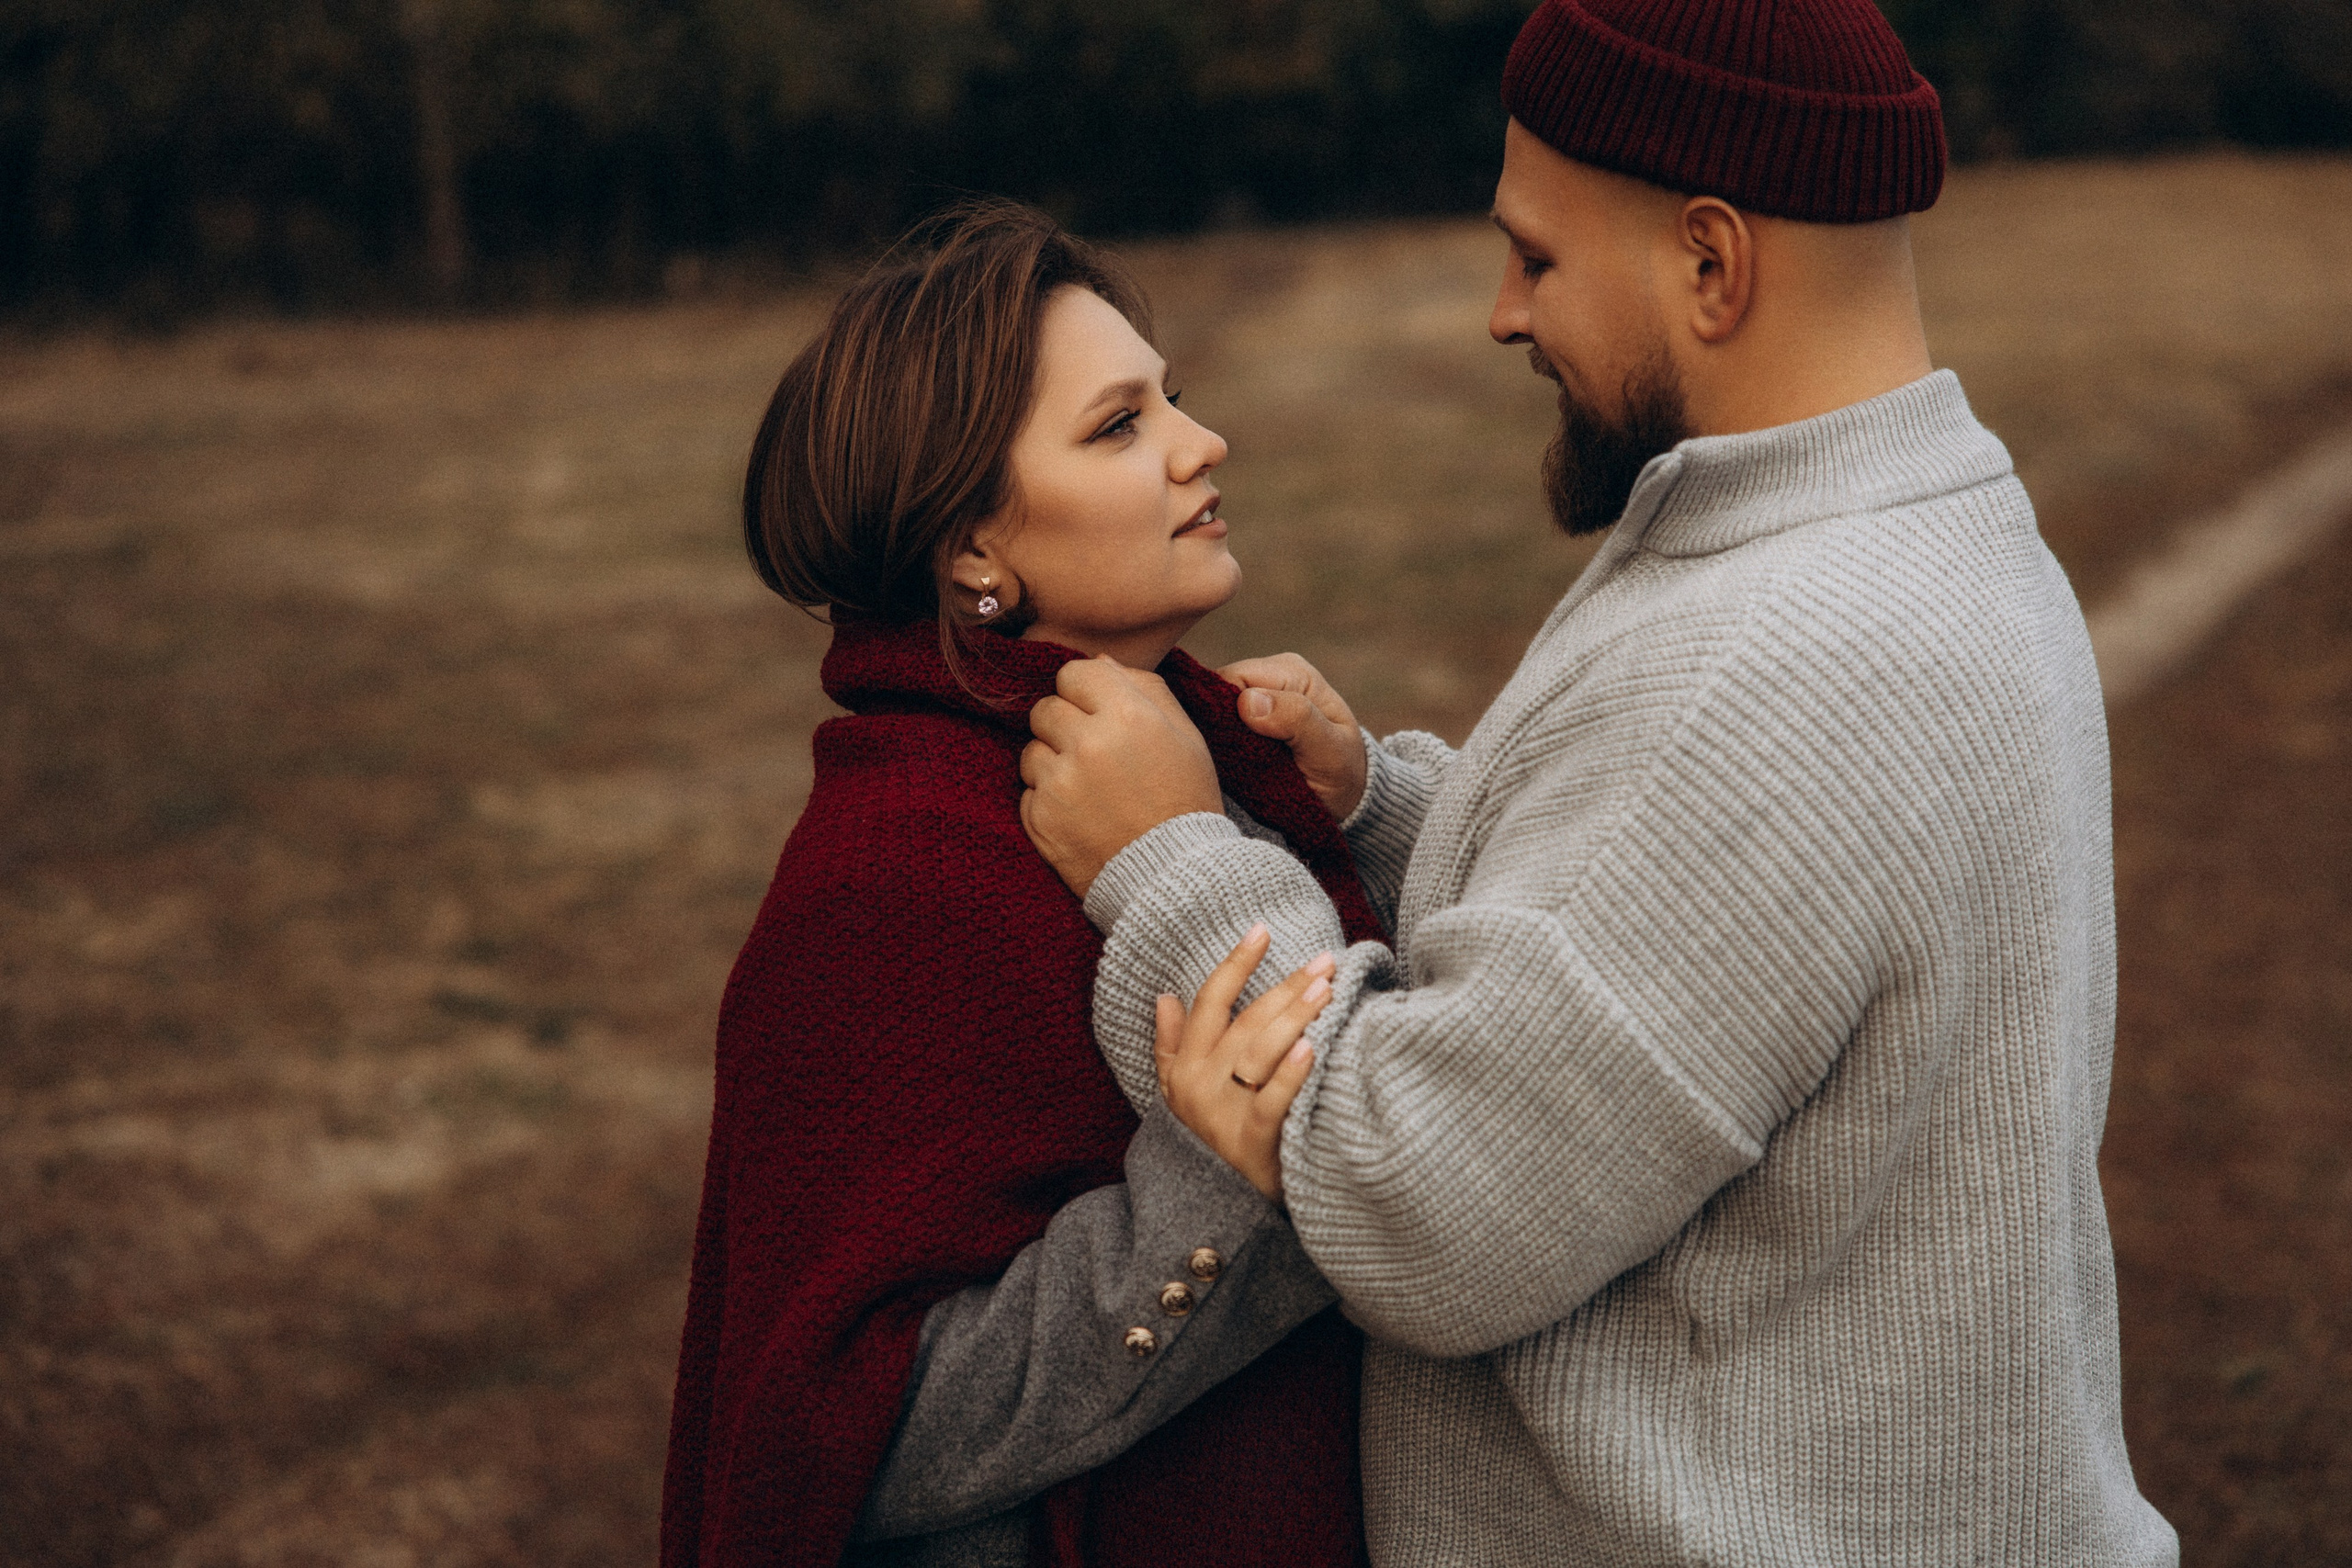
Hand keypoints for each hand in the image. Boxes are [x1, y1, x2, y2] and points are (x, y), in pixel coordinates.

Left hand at [1021, 658, 1221, 897]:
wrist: (1175, 880)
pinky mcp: (1040, 818)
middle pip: (1045, 707)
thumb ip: (1145, 688)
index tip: (1099, 713)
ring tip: (1089, 789)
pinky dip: (1048, 801)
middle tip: (1093, 754)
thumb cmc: (1185, 802)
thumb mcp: (1185, 736)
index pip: (1074, 673)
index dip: (1085, 692)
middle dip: (1065, 726)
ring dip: (1053, 763)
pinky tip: (1081, 816)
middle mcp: (1088, 743)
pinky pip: (1028, 791)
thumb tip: (1100, 662)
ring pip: (1032, 749)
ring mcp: (1059, 782)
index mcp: (1128, 715)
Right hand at [1153, 923, 1335, 1200]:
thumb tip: (1165, 996)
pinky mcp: (1250, 1144)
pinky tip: (1313, 1046)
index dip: (1235, 963)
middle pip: (1246, 1021)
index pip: (1209, 1001)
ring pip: (1259, 1052)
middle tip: (1323, 962)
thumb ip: (1171, 1044)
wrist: (1209, 1209)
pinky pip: (1271, 1102)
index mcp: (1185, 1065)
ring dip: (1295, 1016)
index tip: (1262, 929)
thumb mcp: (1178, 1092)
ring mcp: (1223, 1114)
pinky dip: (1291, 1074)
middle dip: (1286, 987)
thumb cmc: (1206, 1140)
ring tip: (1327, 989)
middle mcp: (1200, 1084)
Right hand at [1219, 653, 1366, 819]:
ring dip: (1219, 735)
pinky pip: (1216, 723)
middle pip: (1216, 689)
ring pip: (1212, 707)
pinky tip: (1232, 760)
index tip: (1235, 744)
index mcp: (1292, 672)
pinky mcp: (1244, 718)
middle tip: (1237, 757)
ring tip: (1237, 761)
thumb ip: (1296, 720)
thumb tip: (1248, 701)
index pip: (1234, 677)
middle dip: (1219, 722)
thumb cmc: (1342, 771)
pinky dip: (1220, 742)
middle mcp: (1270, 676)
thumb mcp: (1328, 750)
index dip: (1223, 708)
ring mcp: (1255, 696)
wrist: (1345, 794)